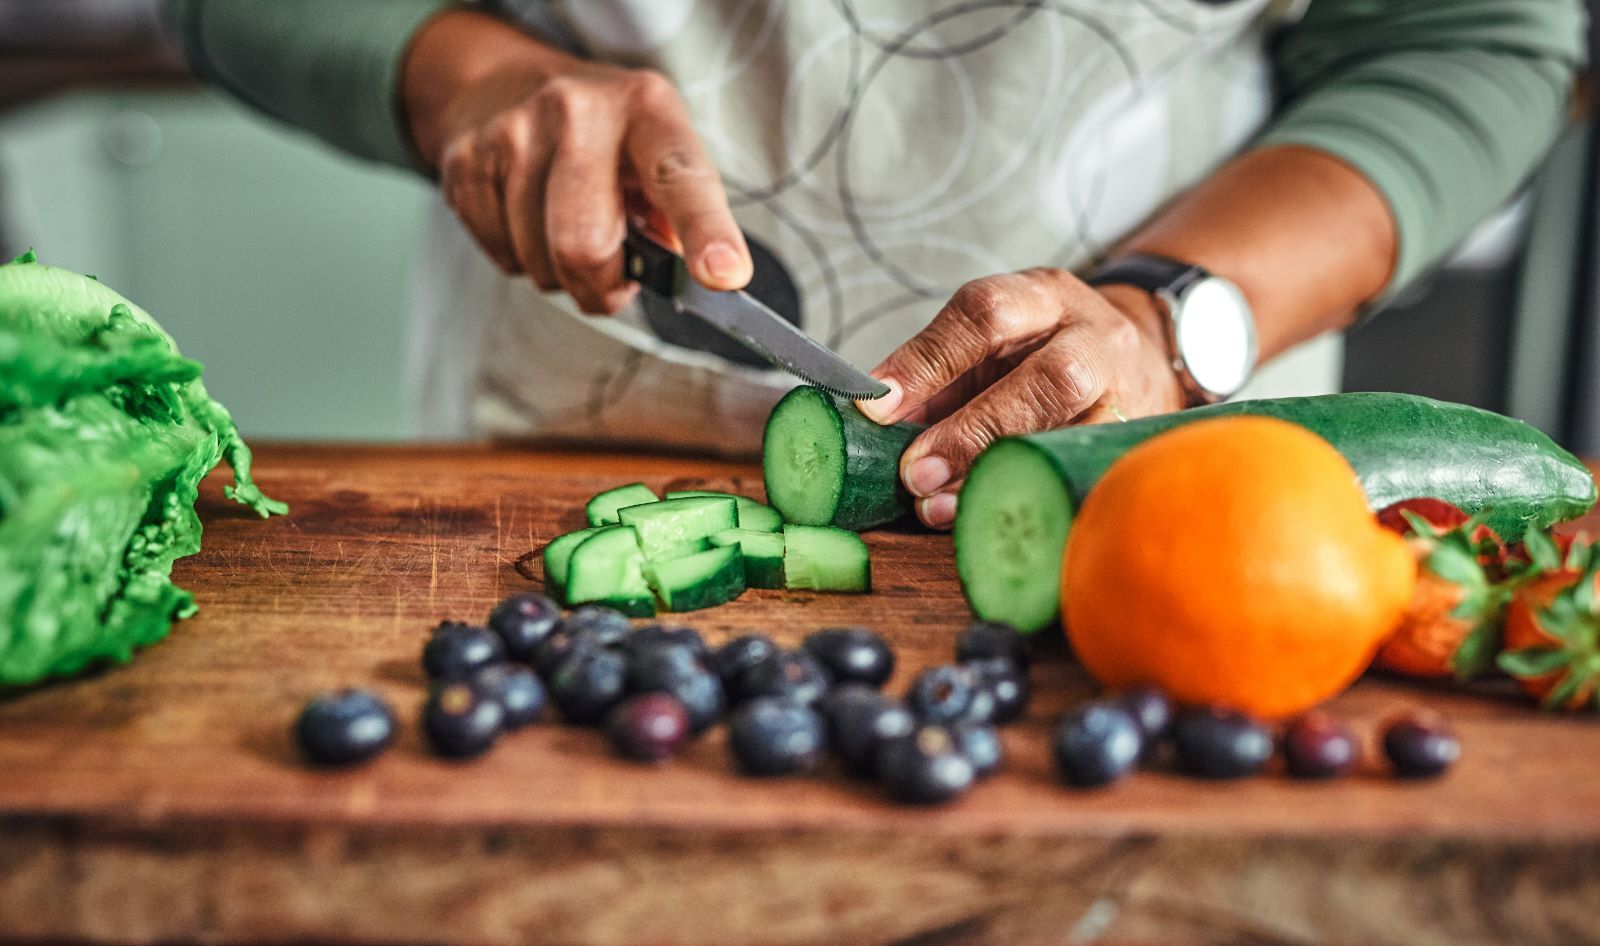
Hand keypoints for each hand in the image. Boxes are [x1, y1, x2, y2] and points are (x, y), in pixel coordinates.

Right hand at [403, 10, 751, 312]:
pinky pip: (503, 259)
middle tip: (613, 279)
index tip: (723, 275)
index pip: (678, 176)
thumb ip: (679, 212)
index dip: (704, 231)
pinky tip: (529, 219)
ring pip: (540, 265)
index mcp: (644, 107)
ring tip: (566, 227)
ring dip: (560, 273)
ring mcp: (512, 135)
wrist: (501, 84)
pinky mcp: (466, 165)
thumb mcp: (656, 146)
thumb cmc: (602, 134)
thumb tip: (686, 275)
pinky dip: (523, 258)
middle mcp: (575, 112)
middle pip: (585, 247)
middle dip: (603, 287)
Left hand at [858, 269, 1185, 527]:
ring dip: (997, 473)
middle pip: (1047, 378)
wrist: (1140, 359)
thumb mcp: (993, 345)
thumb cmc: (1043, 354)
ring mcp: (1126, 392)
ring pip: (1073, 432)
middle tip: (915, 471)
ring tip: (940, 506)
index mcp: (1044, 297)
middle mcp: (1094, 337)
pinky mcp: (1134, 443)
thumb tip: (874, 423)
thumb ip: (937, 379)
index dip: (927, 361)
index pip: (985, 313)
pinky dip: (1029, 498)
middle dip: (972, 430)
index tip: (878, 407)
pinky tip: (989, 517)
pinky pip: (1083, 476)